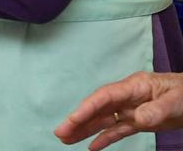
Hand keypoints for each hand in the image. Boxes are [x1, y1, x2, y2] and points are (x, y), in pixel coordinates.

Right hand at [55, 72, 182, 149]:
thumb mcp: (175, 100)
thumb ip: (156, 108)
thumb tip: (136, 118)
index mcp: (133, 87)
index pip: (105, 97)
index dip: (87, 108)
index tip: (71, 119)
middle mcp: (127, 98)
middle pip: (98, 109)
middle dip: (78, 120)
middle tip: (59, 133)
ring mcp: (132, 110)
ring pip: (104, 121)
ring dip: (85, 130)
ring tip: (66, 139)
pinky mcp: (139, 122)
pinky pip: (118, 130)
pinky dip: (105, 138)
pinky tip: (91, 147)